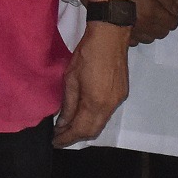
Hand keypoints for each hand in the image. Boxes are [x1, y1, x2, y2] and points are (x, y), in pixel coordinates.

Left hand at [55, 23, 129, 146]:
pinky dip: (94, 118)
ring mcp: (118, 100)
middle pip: (93, 131)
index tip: (55, 141)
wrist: (110, 36)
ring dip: (85, 128)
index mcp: (95, 103)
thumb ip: (68, 105)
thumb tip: (62, 123)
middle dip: (76, 137)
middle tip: (60, 136)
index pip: (80, 130)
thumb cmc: (86, 54)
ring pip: (101, 123)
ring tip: (69, 126)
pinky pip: (107, 113)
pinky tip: (84, 113)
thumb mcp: (70, 79)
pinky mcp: (122, 93)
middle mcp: (109, 106)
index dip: (66, 138)